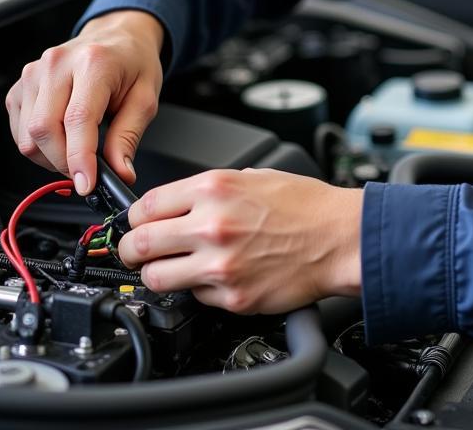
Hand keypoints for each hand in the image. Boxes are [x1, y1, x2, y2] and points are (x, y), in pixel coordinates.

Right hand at [5, 9, 164, 194]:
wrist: (118, 36)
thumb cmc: (132, 63)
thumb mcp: (145, 98)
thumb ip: (128, 137)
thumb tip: (120, 173)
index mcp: (94, 62)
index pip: (77, 119)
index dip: (79, 158)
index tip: (87, 184)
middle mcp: (57, 63)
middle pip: (44, 130)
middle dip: (64, 162)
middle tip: (89, 170)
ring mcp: (33, 72)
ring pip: (27, 136)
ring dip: (50, 157)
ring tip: (77, 150)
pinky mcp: (20, 85)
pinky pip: (18, 130)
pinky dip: (38, 146)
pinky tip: (61, 138)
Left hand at [117, 168, 362, 313]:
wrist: (339, 238)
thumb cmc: (305, 206)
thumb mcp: (253, 176)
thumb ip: (210, 190)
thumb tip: (177, 203)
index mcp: (214, 189)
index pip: (145, 206)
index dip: (136, 217)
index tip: (138, 224)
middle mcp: (211, 225)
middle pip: (138, 244)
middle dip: (132, 249)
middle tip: (139, 251)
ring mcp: (219, 264)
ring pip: (155, 278)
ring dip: (158, 275)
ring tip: (173, 269)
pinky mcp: (232, 296)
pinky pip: (194, 297)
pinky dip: (199, 289)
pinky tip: (218, 276)